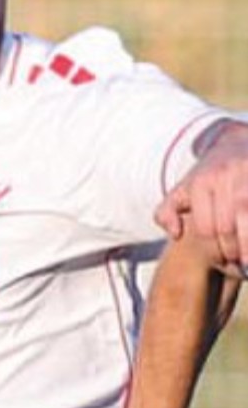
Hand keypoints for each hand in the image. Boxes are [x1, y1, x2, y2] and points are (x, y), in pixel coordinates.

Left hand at [155, 120, 247, 267]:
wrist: (234, 145)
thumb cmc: (207, 178)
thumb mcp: (182, 190)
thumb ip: (167, 212)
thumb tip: (175, 233)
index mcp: (201, 183)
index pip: (206, 229)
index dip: (215, 250)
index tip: (221, 261)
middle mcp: (225, 175)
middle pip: (228, 227)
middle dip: (233, 251)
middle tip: (236, 263)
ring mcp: (246, 175)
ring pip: (246, 218)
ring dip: (247, 245)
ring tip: (245, 259)